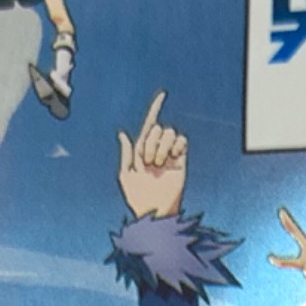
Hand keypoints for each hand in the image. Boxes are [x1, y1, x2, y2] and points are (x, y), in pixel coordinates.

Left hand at [115, 90, 187, 219]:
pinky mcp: (182, 160)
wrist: (154, 210)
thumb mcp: (125, 175)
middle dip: (149, 143)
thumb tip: (122, 133)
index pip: (150, 125)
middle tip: (147, 162)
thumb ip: (125, 153)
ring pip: (169, 132)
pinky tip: (171, 159)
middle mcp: (157, 149)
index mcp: (143, 150)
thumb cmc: (137, 197)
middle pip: (156, 128)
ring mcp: (170, 154)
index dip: (156, 109)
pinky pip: (182, 141)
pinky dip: (176, 146)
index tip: (163, 95)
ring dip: (160, 147)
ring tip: (157, 165)